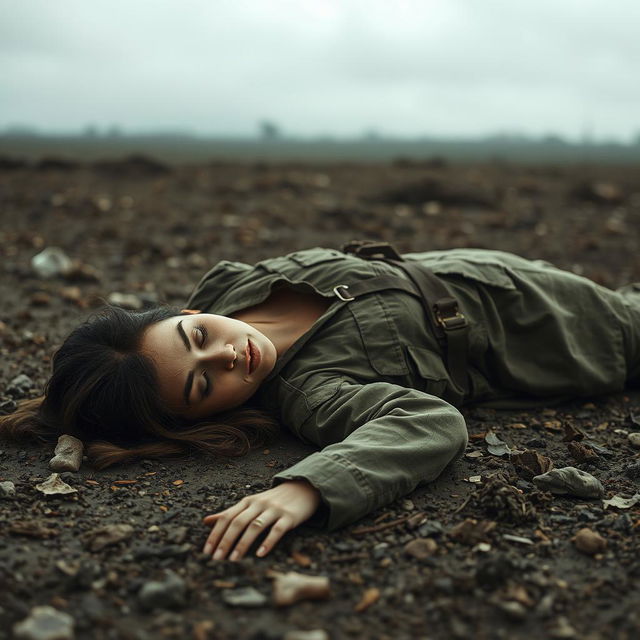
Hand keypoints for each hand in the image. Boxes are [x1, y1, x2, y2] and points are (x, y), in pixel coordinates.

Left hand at [201, 479, 320, 560]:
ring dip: (243, 543)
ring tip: (234, 560)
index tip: (206, 552)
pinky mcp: (289, 517)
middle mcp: (259, 504)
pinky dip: (268, 542)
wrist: (302, 488)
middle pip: (238, 522)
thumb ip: (230, 513)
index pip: (227, 517)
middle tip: (216, 559)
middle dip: (225, 541)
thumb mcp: (250, 504)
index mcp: (247, 501)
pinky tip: (260, 554)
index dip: (215, 534)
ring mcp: (274, 510)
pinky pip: (277, 530)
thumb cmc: (272, 501)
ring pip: (255, 526)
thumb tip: (205, 521)